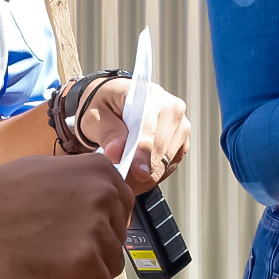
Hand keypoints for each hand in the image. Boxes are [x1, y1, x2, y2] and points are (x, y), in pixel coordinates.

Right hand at [0, 152, 136, 278]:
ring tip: (51, 273)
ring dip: (85, 276)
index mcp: (99, 171)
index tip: (77, 240)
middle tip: (57, 257)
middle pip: (116, 240)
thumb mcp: (47, 175)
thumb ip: (77, 190)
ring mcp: (96, 229)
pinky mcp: (84, 262)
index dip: (100, 231)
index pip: (121, 211)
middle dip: (91, 253)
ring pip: (110, 267)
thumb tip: (91, 214)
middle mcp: (105, 196)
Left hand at [77, 78, 191, 186]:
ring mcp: (181, 127)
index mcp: (152, 97)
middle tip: (118, 181)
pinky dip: (152, 175)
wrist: (117, 102)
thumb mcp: (96, 115)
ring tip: (124, 178)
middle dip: (140, 169)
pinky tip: (135, 173)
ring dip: (146, 176)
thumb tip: (116, 153)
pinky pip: (169, 167)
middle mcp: (173, 110)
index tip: (137, 173)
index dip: (143, 153)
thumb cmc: (105, 106)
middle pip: (161, 149)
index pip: (150, 129)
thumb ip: (107, 133)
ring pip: (166, 162)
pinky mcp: (182, 142)